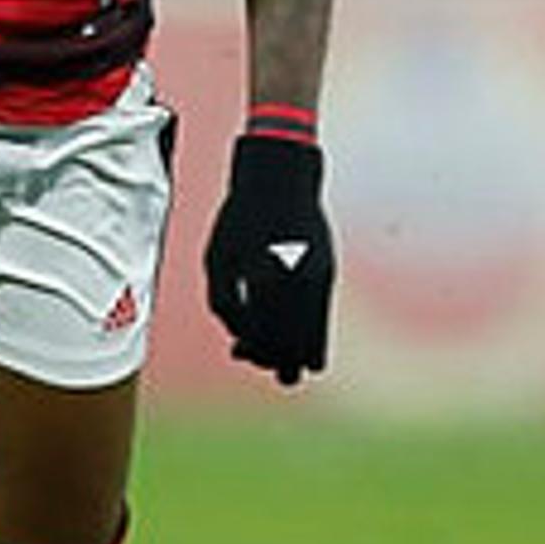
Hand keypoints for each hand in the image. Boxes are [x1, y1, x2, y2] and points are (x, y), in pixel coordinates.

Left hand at [202, 131, 332, 385]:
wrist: (280, 184)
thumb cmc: (240, 221)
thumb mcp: (217, 260)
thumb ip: (223, 305)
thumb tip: (239, 343)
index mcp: (264, 279)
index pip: (263, 336)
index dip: (253, 351)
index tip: (240, 351)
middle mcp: (295, 283)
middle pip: (289, 342)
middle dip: (272, 357)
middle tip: (252, 354)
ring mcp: (316, 278)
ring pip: (311, 335)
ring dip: (295, 353)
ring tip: (280, 360)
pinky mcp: (328, 273)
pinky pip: (322, 316)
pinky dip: (312, 336)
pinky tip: (306, 349)